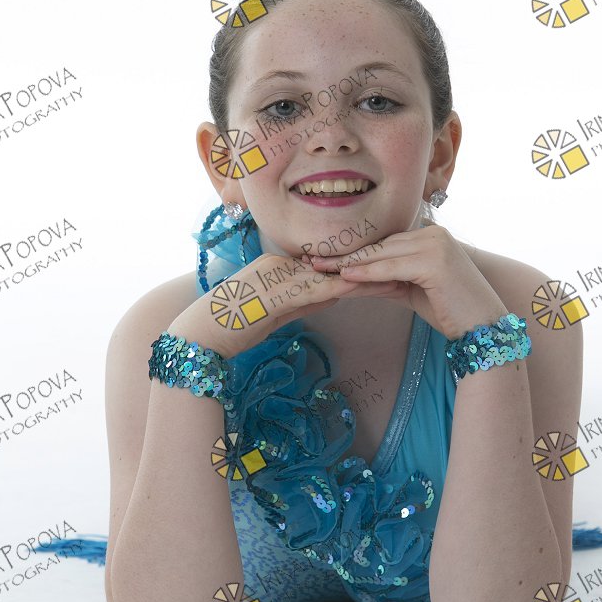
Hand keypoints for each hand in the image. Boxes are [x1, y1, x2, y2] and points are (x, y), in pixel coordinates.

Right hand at [170, 249, 401, 356]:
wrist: (203, 337)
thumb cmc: (234, 329)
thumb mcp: (277, 312)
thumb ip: (305, 300)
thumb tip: (336, 295)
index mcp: (280, 266)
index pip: (326, 264)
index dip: (356, 265)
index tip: (385, 265)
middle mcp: (279, 265)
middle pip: (331, 265)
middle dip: (364, 267)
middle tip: (398, 266)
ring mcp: (275, 276)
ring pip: (326, 274)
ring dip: (359, 276)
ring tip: (392, 276)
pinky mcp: (273, 292)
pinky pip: (312, 288)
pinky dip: (338, 288)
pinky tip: (361, 287)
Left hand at [310, 225, 508, 341]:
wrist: (482, 328)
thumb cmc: (450, 311)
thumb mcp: (411, 291)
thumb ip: (385, 280)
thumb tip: (352, 278)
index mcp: (430, 236)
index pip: (385, 244)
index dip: (355, 253)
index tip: (326, 259)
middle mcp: (433, 233)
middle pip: (381, 246)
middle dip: (347, 256)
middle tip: (315, 260)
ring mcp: (435, 244)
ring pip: (383, 255)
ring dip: (351, 263)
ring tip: (322, 268)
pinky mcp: (434, 261)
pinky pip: (392, 267)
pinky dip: (367, 272)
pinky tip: (346, 276)